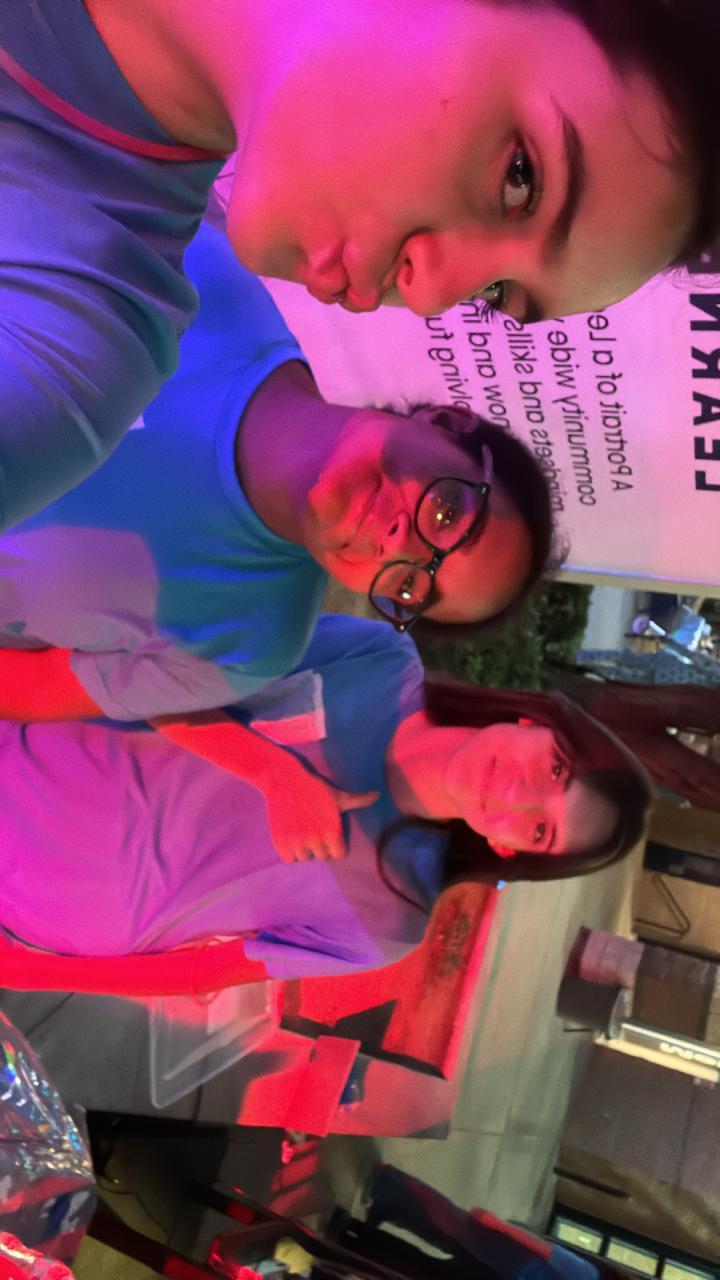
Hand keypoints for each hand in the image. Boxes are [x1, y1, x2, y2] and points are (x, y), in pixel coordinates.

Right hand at [264, 762, 378, 862]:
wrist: (284, 780)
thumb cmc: (314, 788)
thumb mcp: (338, 796)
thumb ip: (359, 800)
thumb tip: (379, 795)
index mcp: (331, 832)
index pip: (338, 855)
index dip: (334, 845)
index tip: (328, 835)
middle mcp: (315, 841)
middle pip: (321, 856)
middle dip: (319, 846)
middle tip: (314, 830)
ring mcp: (296, 842)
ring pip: (305, 858)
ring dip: (304, 850)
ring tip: (302, 833)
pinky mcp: (280, 843)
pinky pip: (289, 859)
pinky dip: (290, 852)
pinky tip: (292, 837)